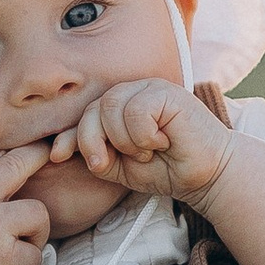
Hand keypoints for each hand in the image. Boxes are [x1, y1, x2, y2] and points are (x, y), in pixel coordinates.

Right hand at [0, 142, 58, 264]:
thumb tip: (2, 159)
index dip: (22, 149)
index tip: (38, 146)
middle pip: (20, 164)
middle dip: (39, 156)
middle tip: (53, 154)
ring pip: (39, 214)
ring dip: (35, 232)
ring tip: (16, 246)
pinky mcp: (5, 258)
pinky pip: (35, 254)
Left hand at [59, 78, 233, 205]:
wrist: (206, 176)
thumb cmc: (166, 169)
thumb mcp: (120, 167)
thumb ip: (95, 155)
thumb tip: (61, 150)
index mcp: (119, 106)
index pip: (84, 115)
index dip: (70, 134)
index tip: (58, 155)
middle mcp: (132, 92)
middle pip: (93, 109)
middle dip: (95, 141)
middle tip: (119, 161)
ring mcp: (150, 88)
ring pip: (112, 107)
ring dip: (126, 140)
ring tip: (149, 149)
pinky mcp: (167, 92)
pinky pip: (136, 111)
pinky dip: (144, 135)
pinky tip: (163, 140)